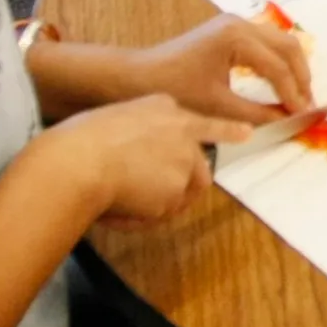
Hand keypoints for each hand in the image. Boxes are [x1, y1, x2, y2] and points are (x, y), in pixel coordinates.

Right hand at [43, 95, 253, 226]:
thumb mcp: (118, 117)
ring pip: (177, 196)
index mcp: (165, 109)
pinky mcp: (176, 191)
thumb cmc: (82, 139)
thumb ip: (142, 129)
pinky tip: (116, 209)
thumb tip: (145, 149)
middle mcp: (182, 133)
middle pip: (197, 170)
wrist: (79, 161)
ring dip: (155, 203)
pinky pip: (159, 215)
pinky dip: (139, 218)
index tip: (247, 133)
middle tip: (143, 193)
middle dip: (178, 187)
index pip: (206, 121)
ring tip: (119, 198)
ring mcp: (183, 162)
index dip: (228, 130)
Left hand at [126, 13, 310, 124]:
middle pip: (288, 45)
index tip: (304, 114)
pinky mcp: (230, 29)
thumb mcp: (216, 105)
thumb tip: (286, 120)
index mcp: (237, 38)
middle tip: (307, 103)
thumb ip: (255, 113)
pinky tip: (279, 83)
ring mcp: (235, 23)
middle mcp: (240, 23)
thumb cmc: (175, 88)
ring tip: (298, 95)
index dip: (293, 93)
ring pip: (280, 41)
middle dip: (301, 76)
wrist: (139, 75)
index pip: (278, 67)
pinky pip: (266, 42)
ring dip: (292, 67)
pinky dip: (278, 61)